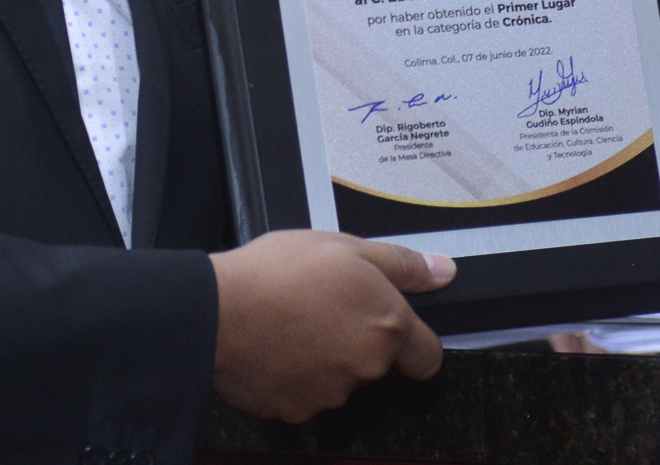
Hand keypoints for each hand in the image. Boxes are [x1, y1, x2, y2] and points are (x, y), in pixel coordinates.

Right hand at [210, 229, 452, 422]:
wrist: (215, 311)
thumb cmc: (277, 272)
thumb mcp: (344, 246)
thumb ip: (401, 264)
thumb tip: (444, 271)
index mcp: (386, 325)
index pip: (428, 357)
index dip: (414, 343)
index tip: (390, 328)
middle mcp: (366, 367)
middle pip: (376, 363)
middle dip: (355, 340)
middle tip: (321, 305)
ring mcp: (331, 394)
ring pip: (338, 380)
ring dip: (323, 358)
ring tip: (290, 322)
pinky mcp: (295, 411)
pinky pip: (303, 394)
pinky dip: (293, 376)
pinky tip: (272, 347)